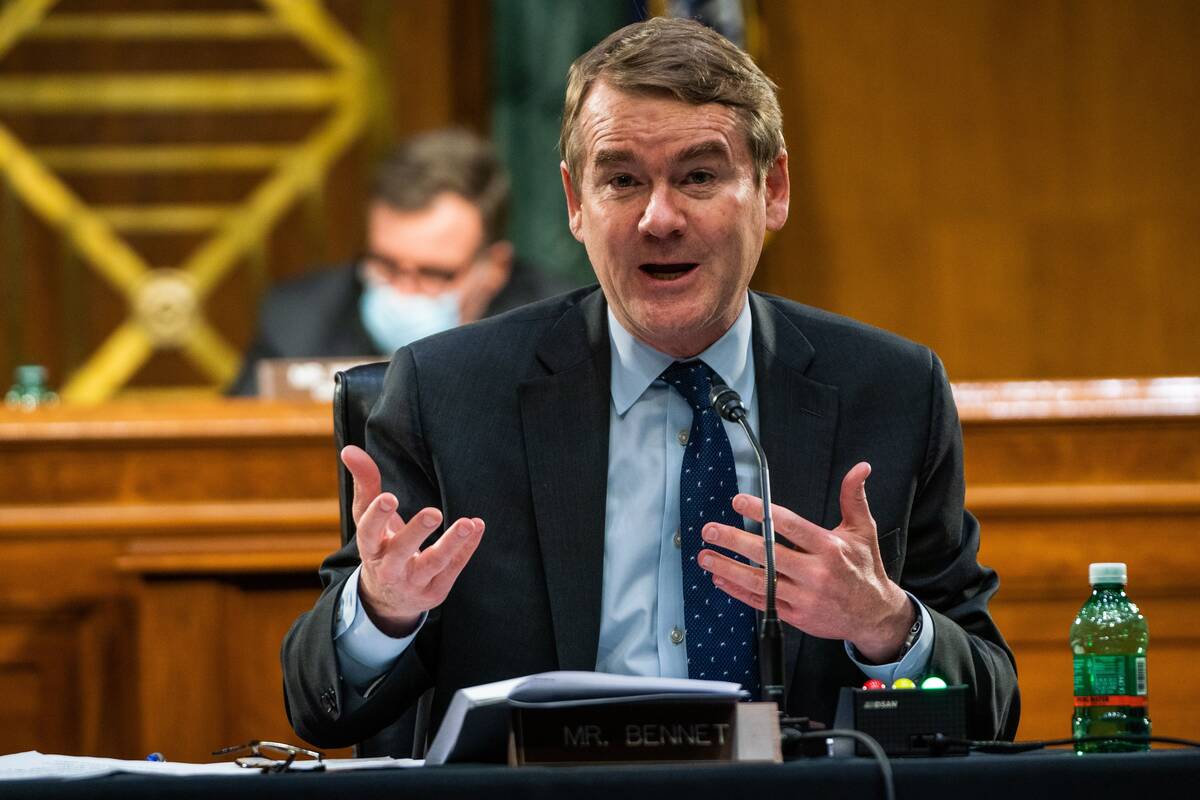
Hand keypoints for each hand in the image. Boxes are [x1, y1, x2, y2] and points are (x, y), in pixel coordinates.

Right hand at [340, 445, 484, 636]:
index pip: (368, 532)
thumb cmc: (380, 546)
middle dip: (416, 533)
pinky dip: (466, 549)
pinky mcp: (435, 590)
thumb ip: (365, 484)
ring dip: (451, 544)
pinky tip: (477, 527)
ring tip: (466, 523)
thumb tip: (350, 449)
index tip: (389, 497)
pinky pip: (453, 568)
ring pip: (433, 564)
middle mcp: (389, 568)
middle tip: (433, 513)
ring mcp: (413, 582)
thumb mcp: (368, 519)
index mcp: (370, 548)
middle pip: (400, 552)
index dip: (378, 516)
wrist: (388, 600)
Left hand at [697, 462, 914, 662]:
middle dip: (735, 541)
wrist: (874, 615)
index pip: (790, 526)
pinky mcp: (796, 616)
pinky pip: (762, 602)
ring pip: (760, 582)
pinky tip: (721, 578)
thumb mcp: (863, 531)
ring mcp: (804, 597)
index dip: (762, 513)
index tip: (739, 501)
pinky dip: (738, 591)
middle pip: (768, 555)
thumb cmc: (864, 569)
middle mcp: (816, 573)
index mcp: (830, 548)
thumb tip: (860, 468)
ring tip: (705, 555)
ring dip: (728, 568)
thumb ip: (854, 498)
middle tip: (711, 530)